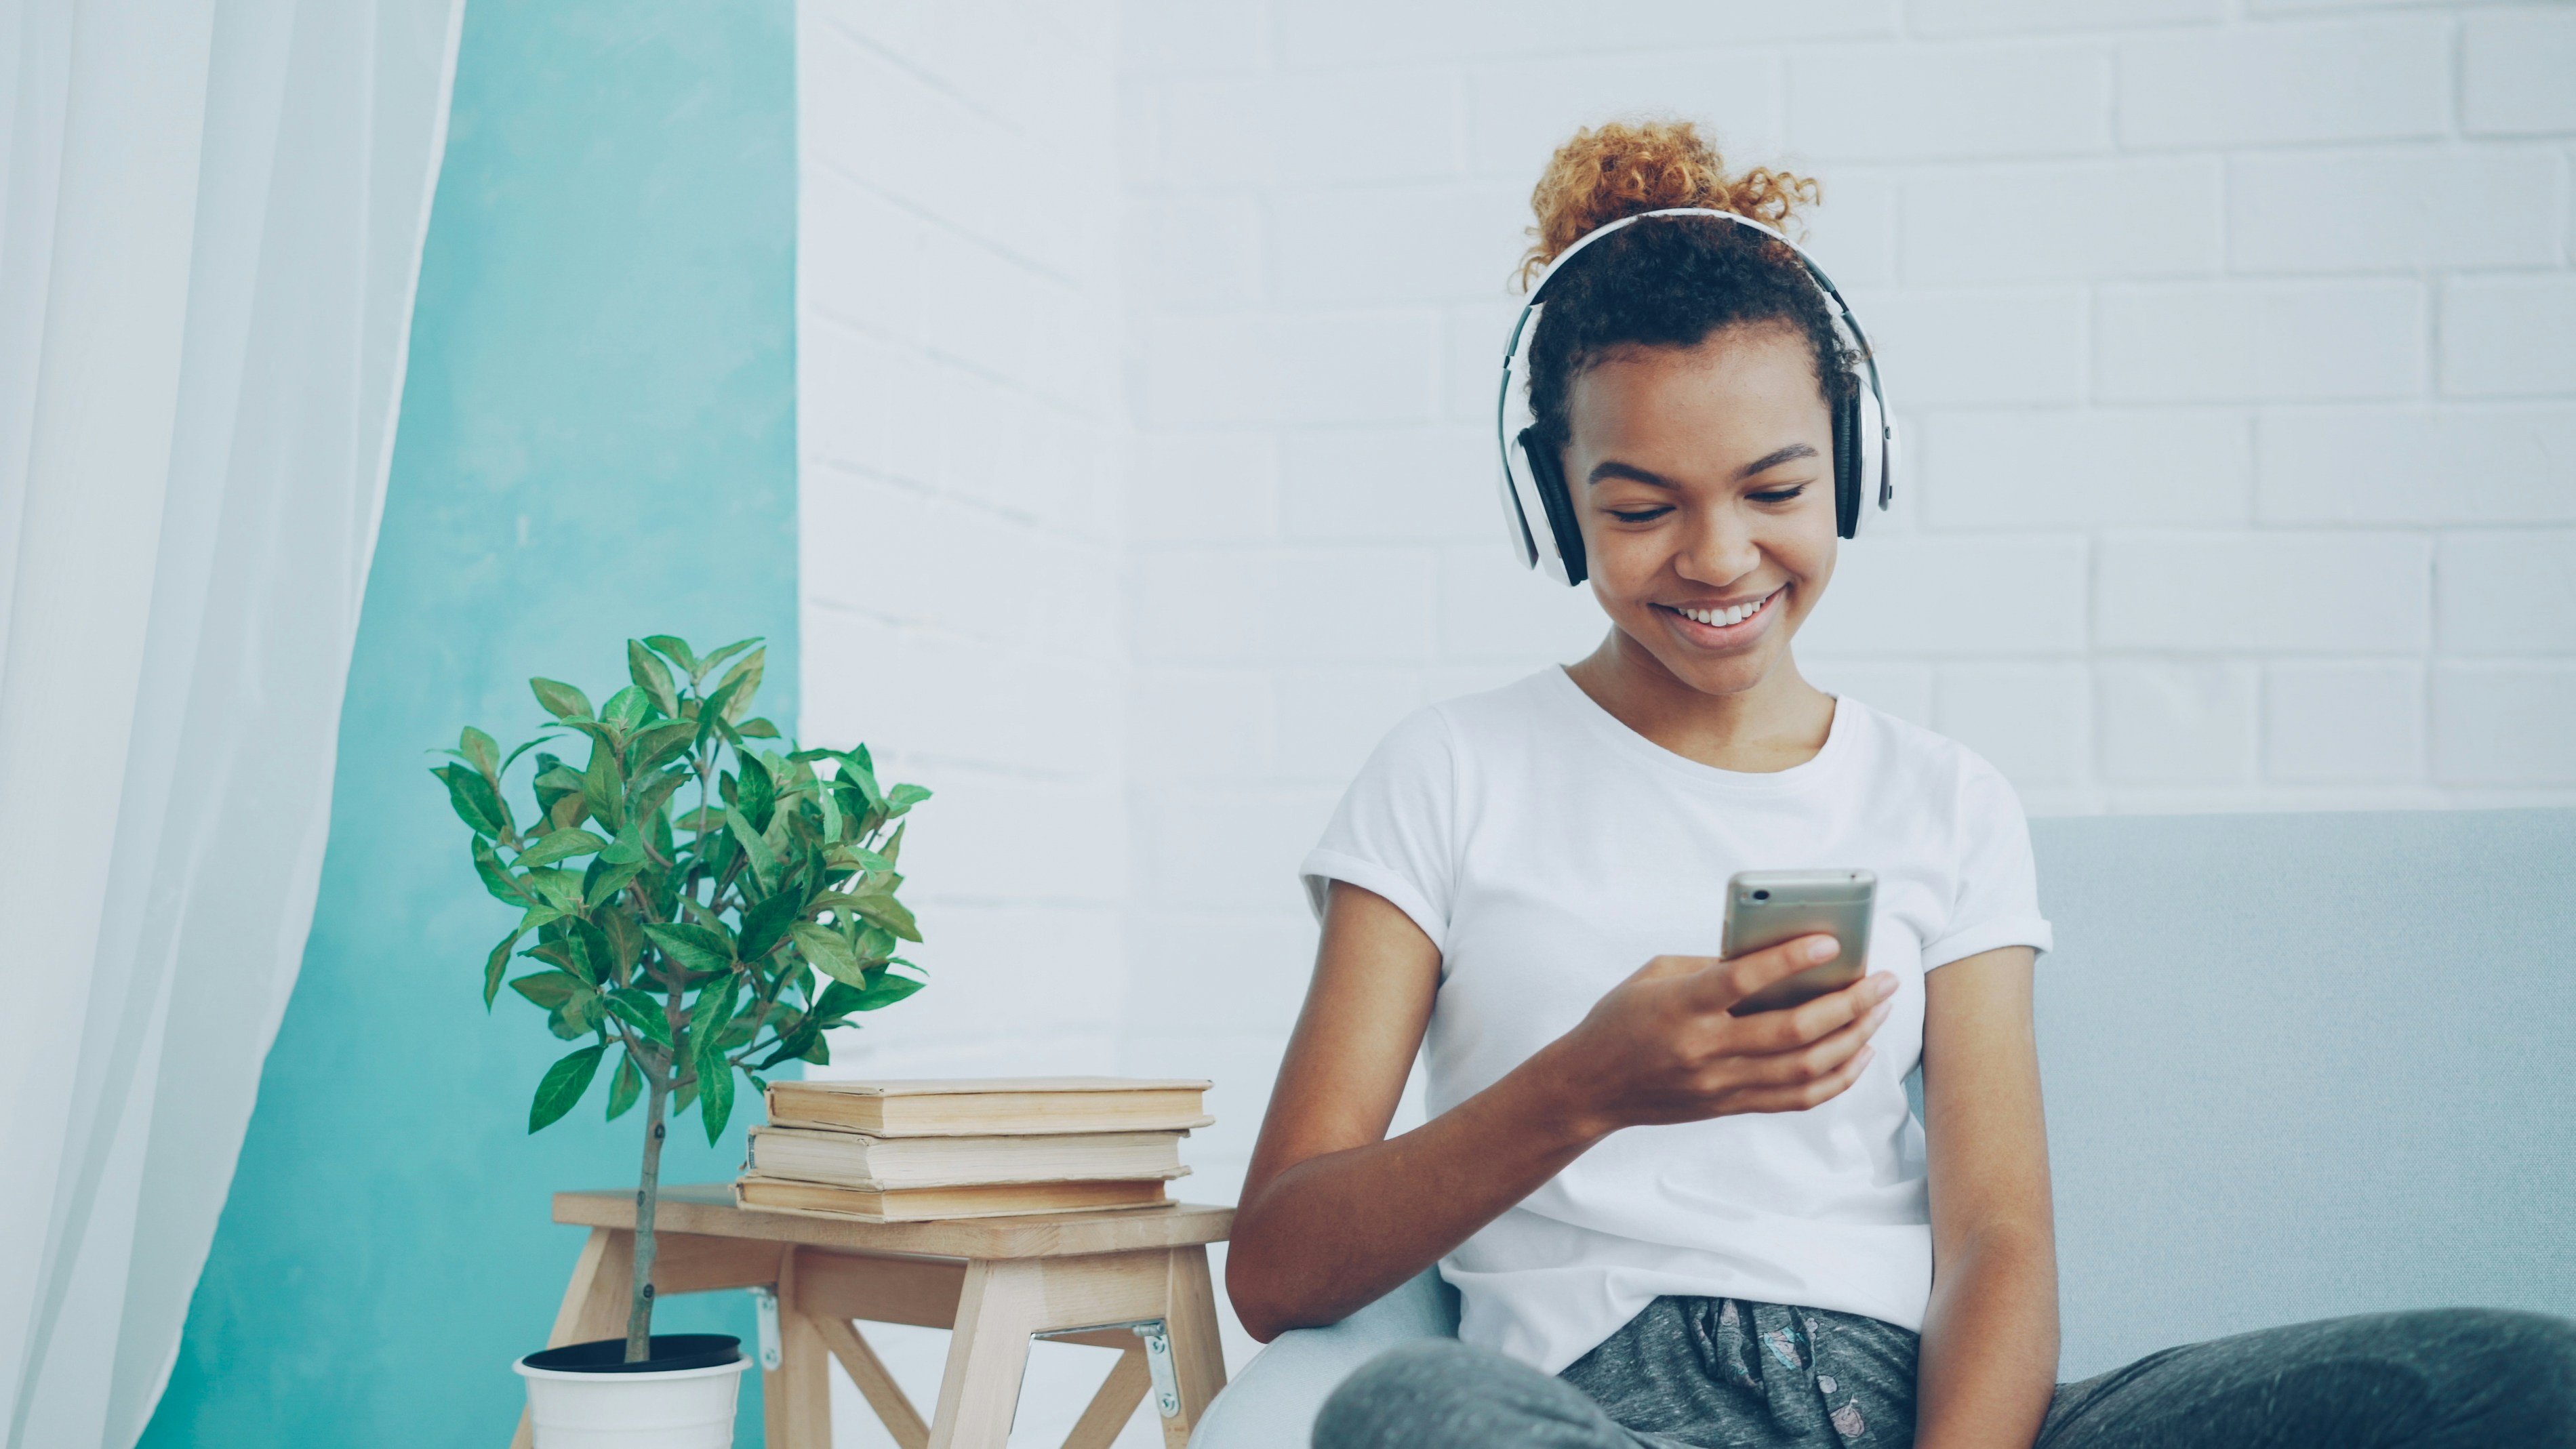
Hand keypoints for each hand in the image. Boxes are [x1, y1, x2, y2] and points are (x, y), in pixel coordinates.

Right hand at [1542, 935, 1897, 1136]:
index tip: (1831, 943)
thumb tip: (1780, 957)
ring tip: (1879, 1010)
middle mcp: (1704, 1049)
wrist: (1591, 1086)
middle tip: (1882, 980)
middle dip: (1848, 1004)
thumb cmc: (1622, 1018)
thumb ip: (1714, 965)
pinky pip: (1798, 1098)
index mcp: (1681, 1006)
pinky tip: (1859, 1052)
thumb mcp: (1656, 975)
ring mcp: (1721, 1084)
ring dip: (1853, 1038)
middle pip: (1792, 1032)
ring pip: (1805, 1068)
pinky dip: (1837, 1077)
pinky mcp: (1731, 1106)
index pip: (1741, 981)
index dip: (1789, 961)